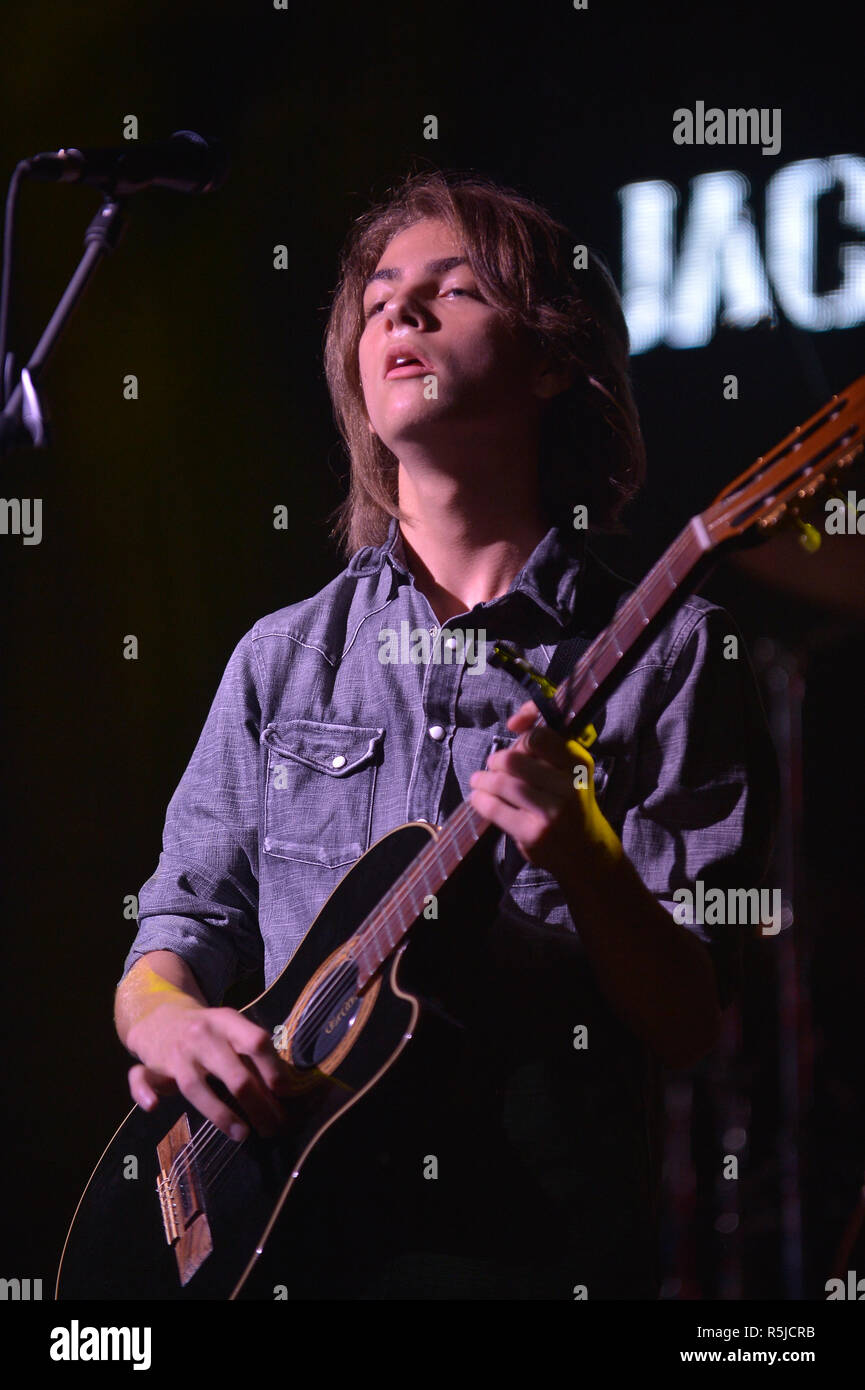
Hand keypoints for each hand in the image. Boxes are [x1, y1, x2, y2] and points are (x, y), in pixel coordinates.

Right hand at [126, 1000, 293, 1141]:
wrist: (159, 1014)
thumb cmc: (208, 1031)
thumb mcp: (232, 1030)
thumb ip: (253, 1054)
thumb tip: (285, 1089)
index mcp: (226, 1021)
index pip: (255, 1042)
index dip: (273, 1068)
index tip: (285, 1092)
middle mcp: (201, 1035)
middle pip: (232, 1072)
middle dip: (257, 1103)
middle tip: (274, 1126)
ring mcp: (175, 1053)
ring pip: (195, 1086)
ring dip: (220, 1113)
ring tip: (243, 1134)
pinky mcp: (151, 1067)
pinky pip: (141, 1078)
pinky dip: (143, 1092)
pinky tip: (152, 1106)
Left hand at [469, 698, 622, 885]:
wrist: (587, 851)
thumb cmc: (571, 802)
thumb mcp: (570, 770)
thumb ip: (546, 742)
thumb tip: (515, 720)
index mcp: (578, 763)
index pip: (539, 736)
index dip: (521, 732)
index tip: (513, 733)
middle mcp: (569, 786)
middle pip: (513, 760)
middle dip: (497, 760)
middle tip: (493, 766)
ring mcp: (552, 812)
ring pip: (502, 784)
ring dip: (483, 780)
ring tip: (479, 781)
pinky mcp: (534, 833)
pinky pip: (495, 809)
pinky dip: (480, 800)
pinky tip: (478, 798)